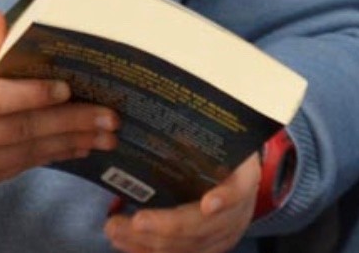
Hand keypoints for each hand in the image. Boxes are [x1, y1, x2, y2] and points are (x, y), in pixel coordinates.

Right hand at [0, 10, 117, 189]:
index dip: (30, 95)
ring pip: (25, 152)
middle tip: (109, 115)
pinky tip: (80, 146)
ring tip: (107, 133)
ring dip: (70, 142)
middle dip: (69, 122)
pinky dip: (52, 155)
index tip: (65, 88)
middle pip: (19, 129)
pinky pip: (19, 167)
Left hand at [103, 153, 260, 252]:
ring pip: (185, 248)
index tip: (208, 203)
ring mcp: (223, 236)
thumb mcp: (218, 142)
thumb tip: (158, 119)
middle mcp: (237, 214)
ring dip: (145, 242)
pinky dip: (145, 251)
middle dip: (164, 227)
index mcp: (244, 178)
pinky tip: (124, 242)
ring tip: (114, 228)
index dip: (225, 198)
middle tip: (130, 221)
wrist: (239, 178)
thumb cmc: (222, 155)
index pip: (239, 190)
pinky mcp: (206, 250)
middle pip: (202, 226)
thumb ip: (196, 138)